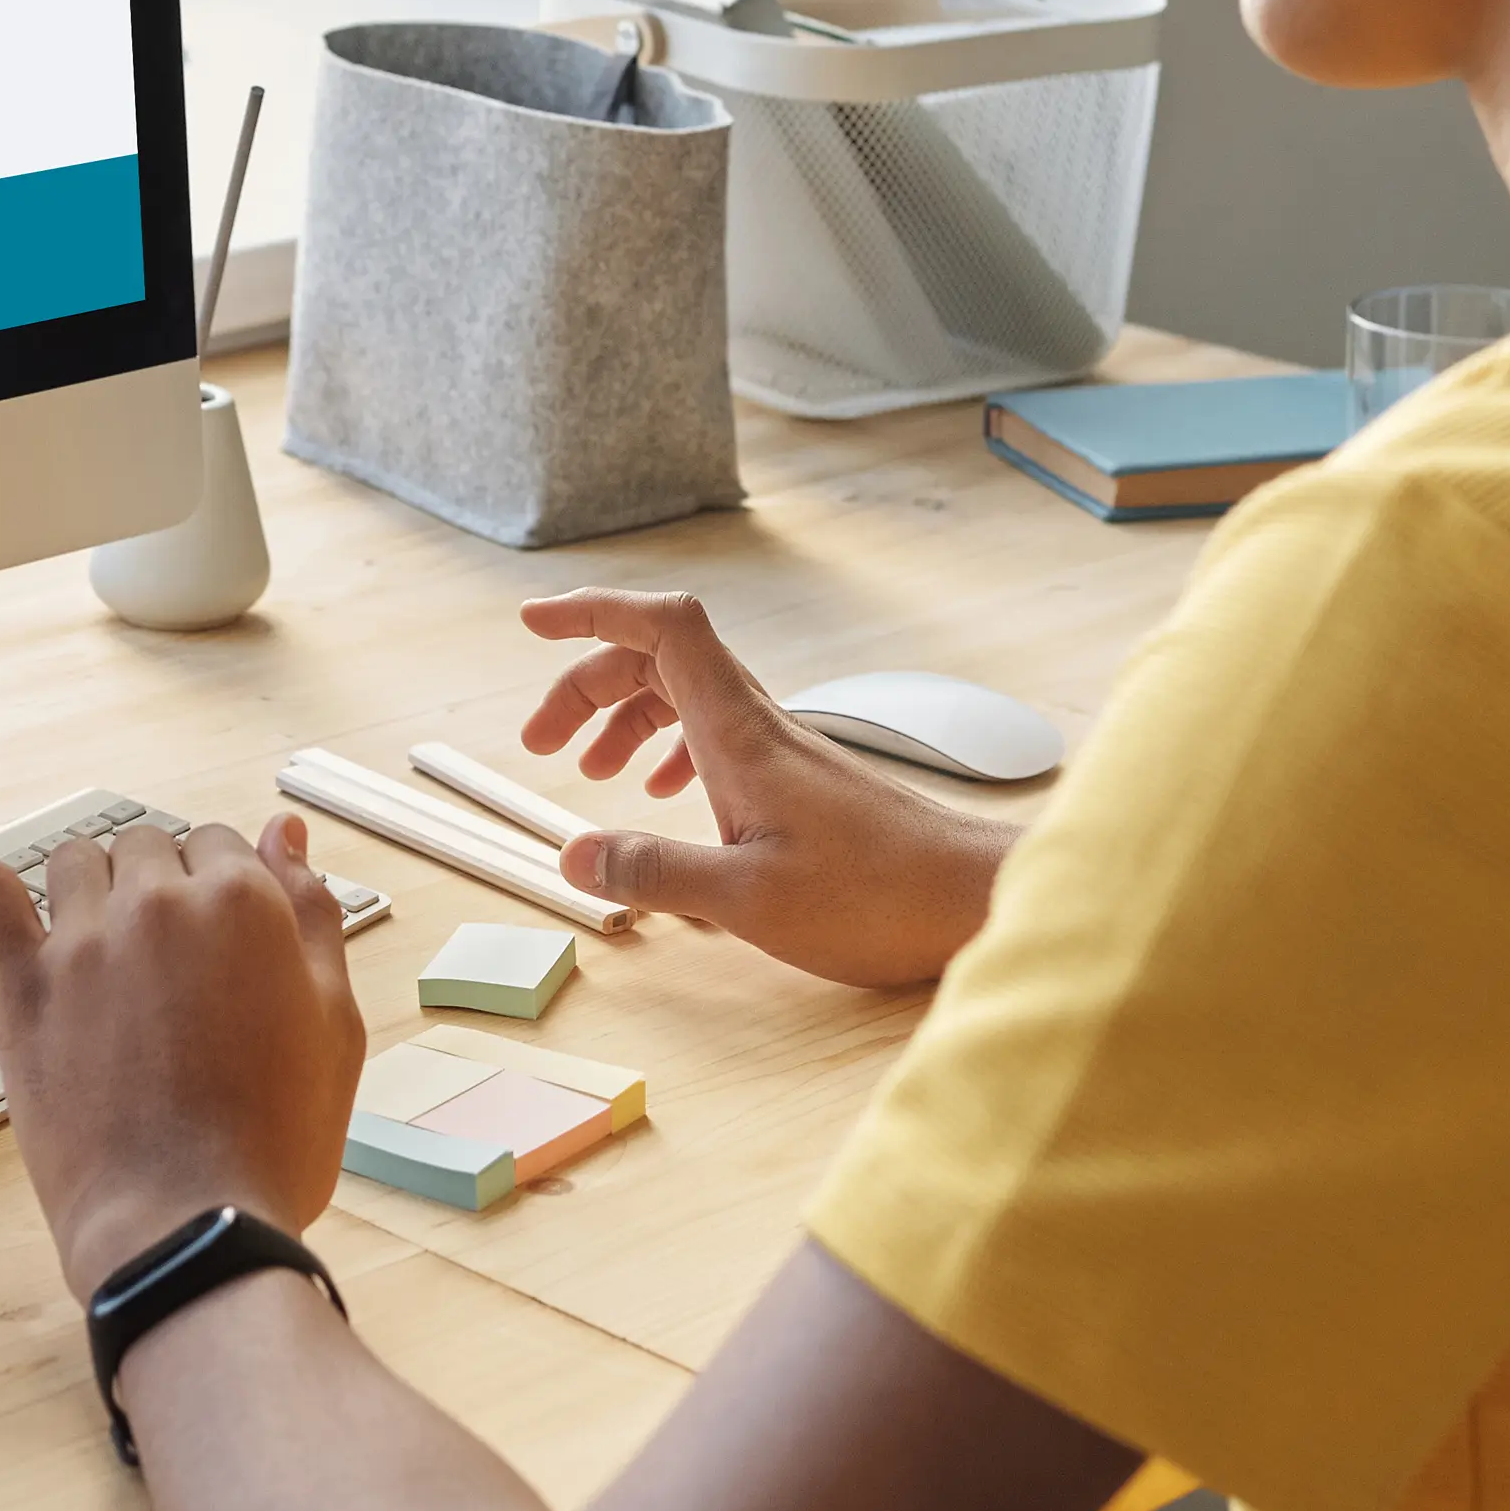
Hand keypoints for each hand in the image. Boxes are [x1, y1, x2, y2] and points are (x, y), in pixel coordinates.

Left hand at [0, 815, 367, 1303]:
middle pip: (148, 846)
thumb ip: (314, 914)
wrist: (186, 1226)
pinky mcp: (22, 988)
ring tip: (103, 954)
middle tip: (168, 966)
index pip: (219, 843)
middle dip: (160, 887)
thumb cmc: (273, 1139)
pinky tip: (10, 914)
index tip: (217, 943)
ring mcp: (84, 942)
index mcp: (244, 902)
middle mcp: (160, 903)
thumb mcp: (335, 1024)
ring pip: (76, 861)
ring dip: (91, 888)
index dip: (221, 889)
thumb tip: (286, 832)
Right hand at [515, 592, 1013, 987]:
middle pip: (658, 657)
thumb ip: (656, 872)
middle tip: (541, 742)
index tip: (533, 622)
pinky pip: (716, 734)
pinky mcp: (800, 781)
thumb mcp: (749, 900)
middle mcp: (760, 724)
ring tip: (591, 772)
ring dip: (626, 718)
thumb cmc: (880, 897)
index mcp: (741, 732)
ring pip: (686, 695)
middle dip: (587, 683)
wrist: (976, 898)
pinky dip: (671, 749)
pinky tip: (661, 795)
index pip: (662, 626)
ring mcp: (783, 749)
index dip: (594, 610)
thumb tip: (572, 854)